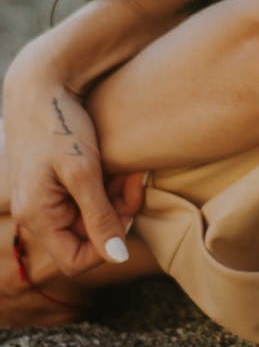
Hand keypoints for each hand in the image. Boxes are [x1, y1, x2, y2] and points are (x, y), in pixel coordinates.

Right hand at [3, 44, 143, 274]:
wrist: (43, 86)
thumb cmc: (60, 125)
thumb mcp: (84, 171)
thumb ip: (100, 216)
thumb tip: (118, 257)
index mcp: (37, 216)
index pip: (77, 260)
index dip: (109, 244)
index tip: (128, 211)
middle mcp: (36, 213)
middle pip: (87, 236)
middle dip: (116, 212)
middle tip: (133, 180)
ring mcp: (45, 198)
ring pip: (90, 216)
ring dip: (114, 196)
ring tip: (126, 169)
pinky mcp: (55, 182)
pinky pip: (85, 197)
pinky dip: (105, 184)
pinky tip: (115, 165)